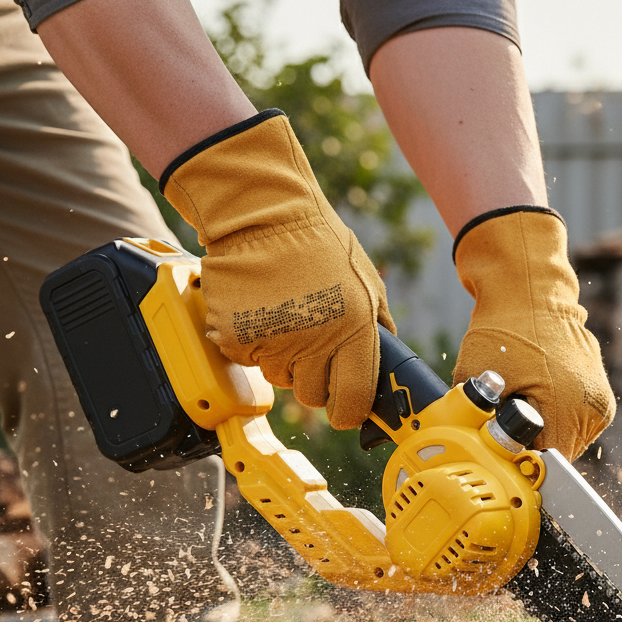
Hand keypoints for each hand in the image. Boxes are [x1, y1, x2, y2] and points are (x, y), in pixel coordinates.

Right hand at [162, 110, 394, 429]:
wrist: (261, 211)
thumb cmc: (318, 242)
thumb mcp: (367, 281)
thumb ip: (378, 325)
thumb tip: (384, 362)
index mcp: (353, 330)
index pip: (352, 400)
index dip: (349, 410)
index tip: (346, 408)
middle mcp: (313, 342)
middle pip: (312, 397)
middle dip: (313, 380)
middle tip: (310, 347)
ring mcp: (272, 342)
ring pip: (279, 379)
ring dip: (283, 358)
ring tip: (285, 315)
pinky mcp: (236, 338)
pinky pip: (249, 360)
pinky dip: (253, 343)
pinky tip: (260, 309)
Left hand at [452, 208, 614, 459]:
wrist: (529, 290)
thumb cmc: (503, 330)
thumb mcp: (477, 380)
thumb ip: (477, 423)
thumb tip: (472, 452)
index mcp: (569, 410)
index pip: (546, 463)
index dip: (519, 461)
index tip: (501, 451)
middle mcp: (593, 408)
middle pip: (559, 454)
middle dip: (532, 447)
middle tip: (505, 425)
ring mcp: (600, 399)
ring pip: (568, 439)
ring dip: (545, 433)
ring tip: (521, 404)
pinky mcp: (599, 390)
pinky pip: (575, 420)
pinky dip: (556, 416)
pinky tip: (536, 395)